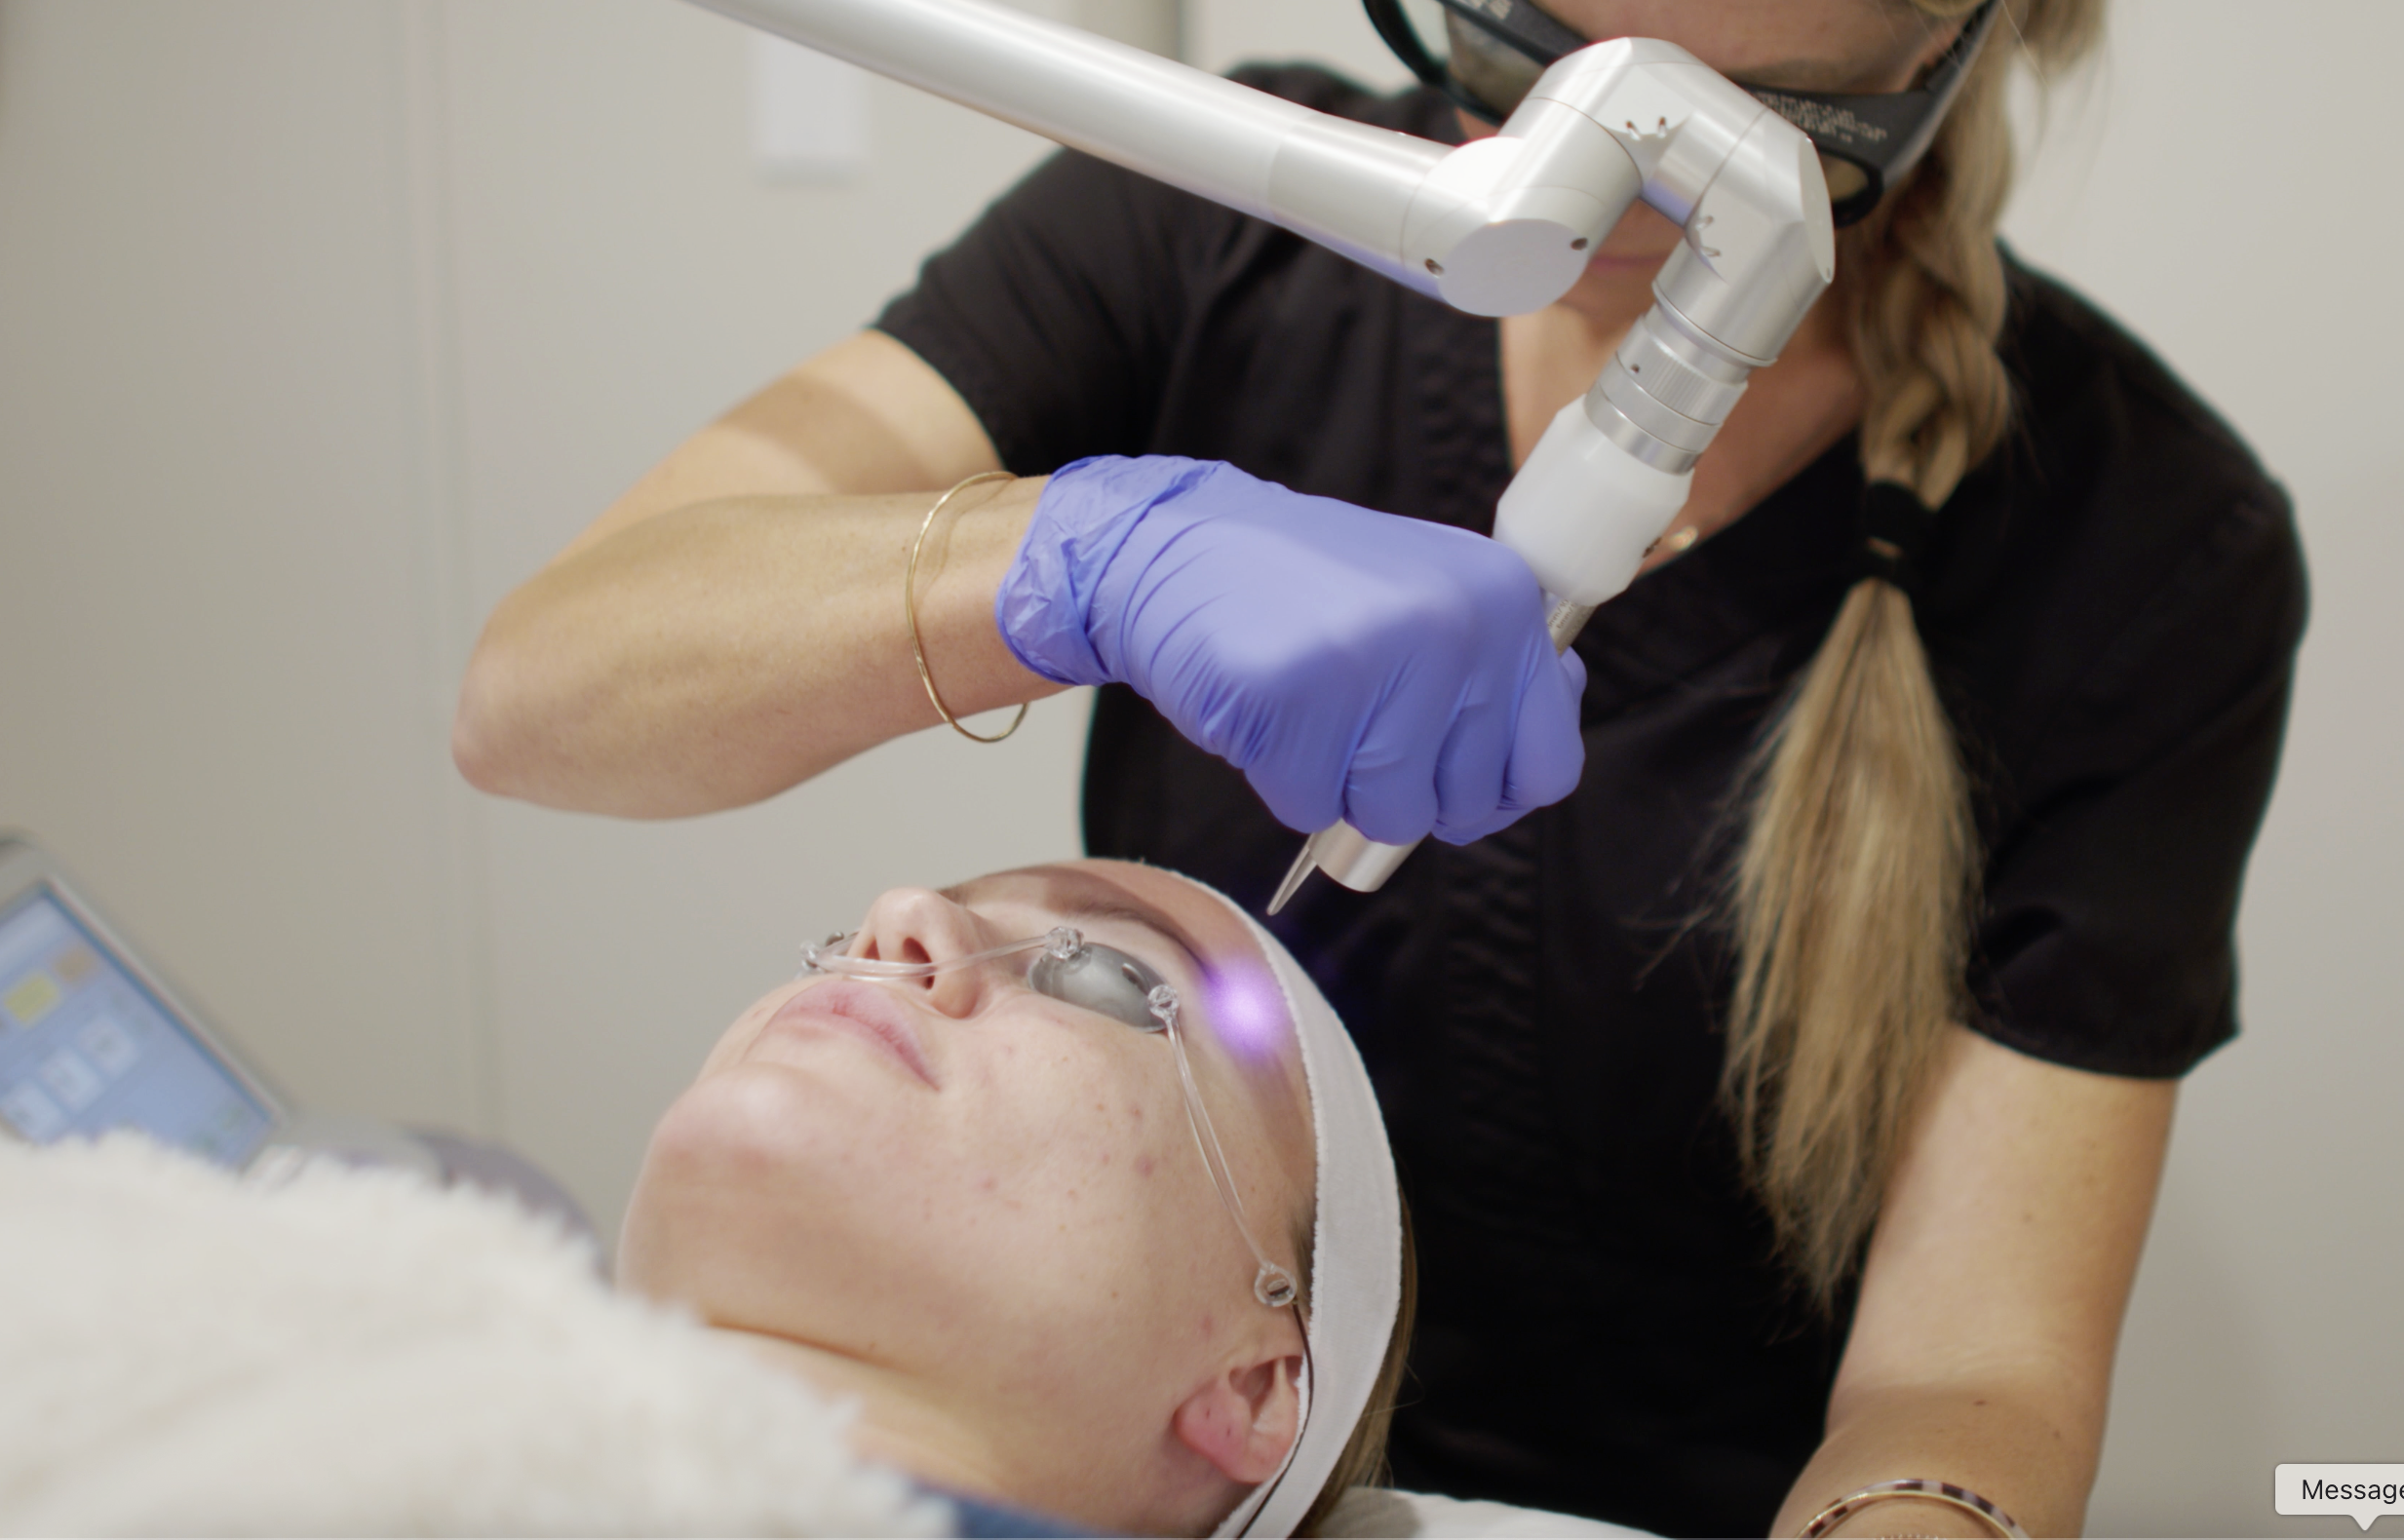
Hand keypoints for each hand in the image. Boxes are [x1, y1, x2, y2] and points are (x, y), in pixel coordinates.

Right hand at [995, 456, 1586, 844]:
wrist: (1174, 550)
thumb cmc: (1302, 592)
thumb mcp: (1426, 599)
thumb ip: (1494, 673)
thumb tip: (1542, 765)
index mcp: (1503, 600)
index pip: (1549, 767)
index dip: (1488, 793)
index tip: (1440, 773)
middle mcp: (1454, 623)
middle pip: (1461, 805)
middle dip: (1400, 790)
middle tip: (1350, 720)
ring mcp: (1377, 656)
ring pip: (1389, 816)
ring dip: (1337, 785)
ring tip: (1308, 710)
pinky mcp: (1296, 694)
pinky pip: (1309, 806)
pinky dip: (1279, 780)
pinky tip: (1266, 712)